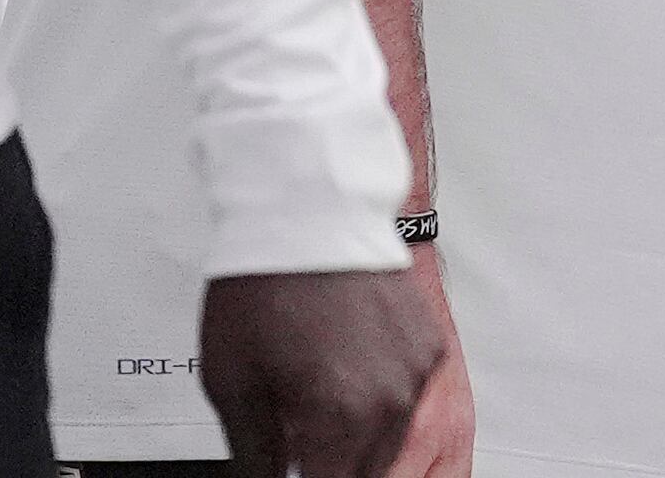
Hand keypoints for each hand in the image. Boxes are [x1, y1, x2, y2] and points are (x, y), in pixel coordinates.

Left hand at [196, 258, 445, 477]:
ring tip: (318, 422)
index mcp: (340, 414)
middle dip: (333, 469)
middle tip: (301, 452)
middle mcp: (390, 397)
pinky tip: (346, 387)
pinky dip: (380, 408)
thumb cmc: (266, 286)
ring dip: (357, 447)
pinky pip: (409, 400)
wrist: (310, 213)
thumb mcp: (234, 385)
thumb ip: (255, 454)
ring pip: (392, 443)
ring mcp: (417, 371)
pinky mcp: (429, 346)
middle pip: (369, 473)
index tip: (291, 475)